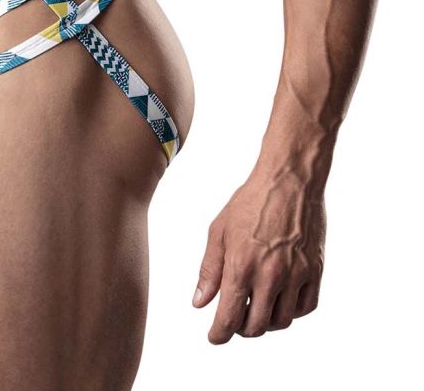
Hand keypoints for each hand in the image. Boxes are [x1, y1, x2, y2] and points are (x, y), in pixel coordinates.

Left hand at [192, 167, 325, 340]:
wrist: (289, 179)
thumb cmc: (251, 200)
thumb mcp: (219, 230)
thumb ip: (209, 269)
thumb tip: (200, 303)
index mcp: (241, 265)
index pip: (229, 318)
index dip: (219, 335)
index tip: (214, 337)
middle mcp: (270, 275)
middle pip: (256, 326)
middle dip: (241, 329)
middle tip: (236, 319)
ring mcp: (296, 275)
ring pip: (281, 322)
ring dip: (266, 322)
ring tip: (257, 307)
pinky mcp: (316, 271)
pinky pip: (305, 308)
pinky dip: (292, 311)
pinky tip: (281, 299)